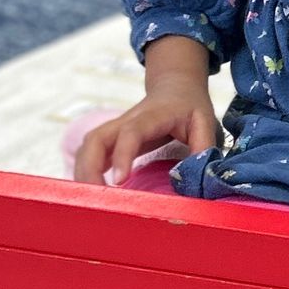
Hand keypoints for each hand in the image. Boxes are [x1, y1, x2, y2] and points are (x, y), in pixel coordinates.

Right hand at [71, 78, 217, 186]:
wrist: (175, 88)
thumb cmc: (190, 107)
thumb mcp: (205, 122)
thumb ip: (203, 147)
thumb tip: (196, 178)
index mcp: (152, 116)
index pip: (131, 133)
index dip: (122, 155)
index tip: (119, 180)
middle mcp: (126, 121)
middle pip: (95, 139)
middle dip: (89, 168)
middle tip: (97, 198)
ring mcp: (115, 129)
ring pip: (87, 146)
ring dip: (83, 172)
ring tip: (91, 200)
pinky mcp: (110, 140)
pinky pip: (89, 154)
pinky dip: (84, 172)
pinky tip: (90, 192)